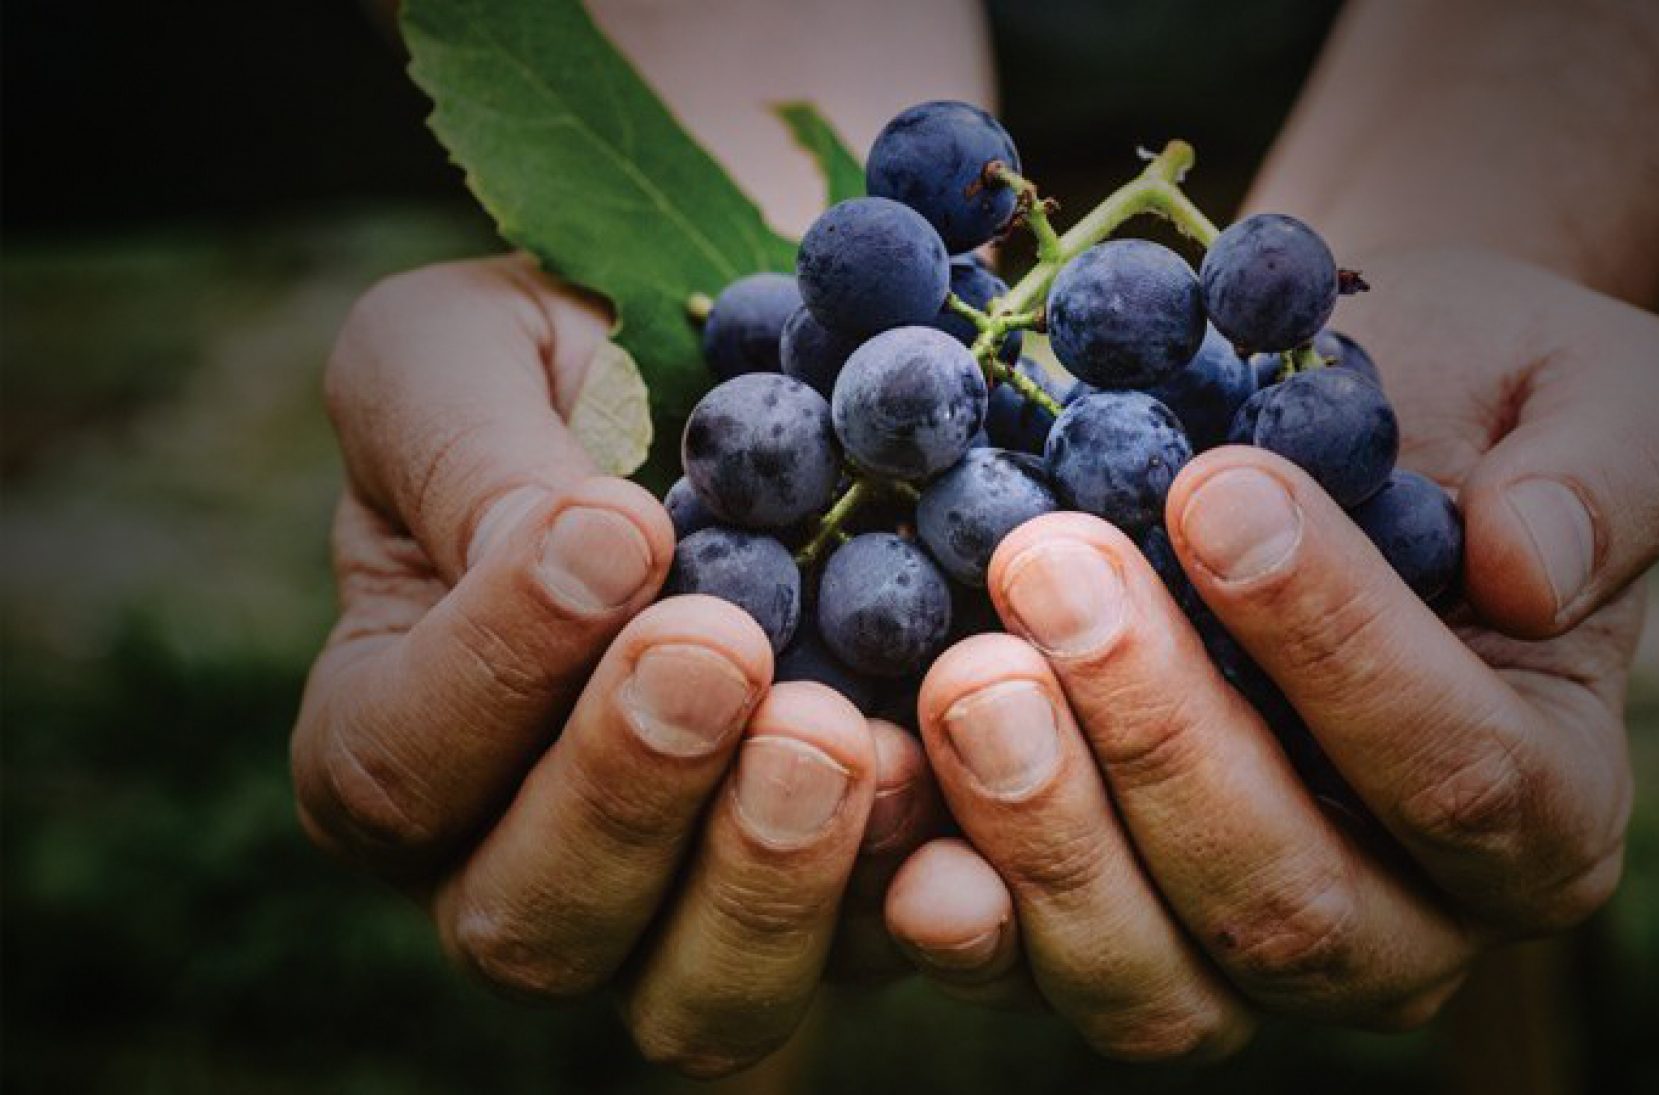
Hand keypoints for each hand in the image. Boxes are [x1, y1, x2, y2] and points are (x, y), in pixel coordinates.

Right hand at [291, 256, 941, 1076]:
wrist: (742, 385)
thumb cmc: (567, 366)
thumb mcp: (462, 353)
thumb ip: (463, 451)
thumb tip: (569, 554)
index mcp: (398, 737)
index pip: (399, 765)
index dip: (498, 668)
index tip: (620, 527)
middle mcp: (522, 861)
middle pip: (534, 924)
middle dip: (627, 798)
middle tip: (721, 653)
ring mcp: (687, 907)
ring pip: (699, 999)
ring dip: (769, 883)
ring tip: (840, 737)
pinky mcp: (842, 905)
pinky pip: (874, 958)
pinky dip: (921, 898)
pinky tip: (964, 808)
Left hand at [882, 247, 1658, 1056]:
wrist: (1319, 419)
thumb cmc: (1472, 402)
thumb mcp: (1598, 388)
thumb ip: (1615, 471)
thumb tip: (1535, 570)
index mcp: (1546, 809)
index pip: (1458, 773)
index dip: (1336, 646)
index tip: (1217, 489)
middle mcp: (1401, 923)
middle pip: (1286, 902)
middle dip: (1159, 736)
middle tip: (1054, 564)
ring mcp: (1237, 954)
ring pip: (1150, 979)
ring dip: (1044, 830)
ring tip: (967, 666)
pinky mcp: (1098, 932)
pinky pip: (1022, 970)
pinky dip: (946, 902)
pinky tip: (886, 789)